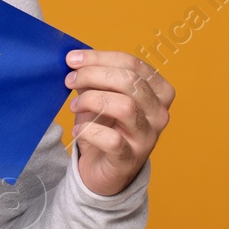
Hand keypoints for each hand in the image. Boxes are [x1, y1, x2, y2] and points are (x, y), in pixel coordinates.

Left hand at [64, 50, 173, 196]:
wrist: (104, 170)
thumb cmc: (106, 127)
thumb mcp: (102, 97)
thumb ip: (95, 78)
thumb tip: (76, 60)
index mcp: (158, 92)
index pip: (132, 64)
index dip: (99, 57)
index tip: (72, 59)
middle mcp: (159, 113)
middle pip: (130, 81)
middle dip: (93, 75)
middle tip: (70, 80)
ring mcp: (148, 137)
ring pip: (125, 106)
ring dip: (92, 100)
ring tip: (74, 106)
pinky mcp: (131, 159)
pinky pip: (111, 139)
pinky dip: (89, 131)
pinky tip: (77, 131)